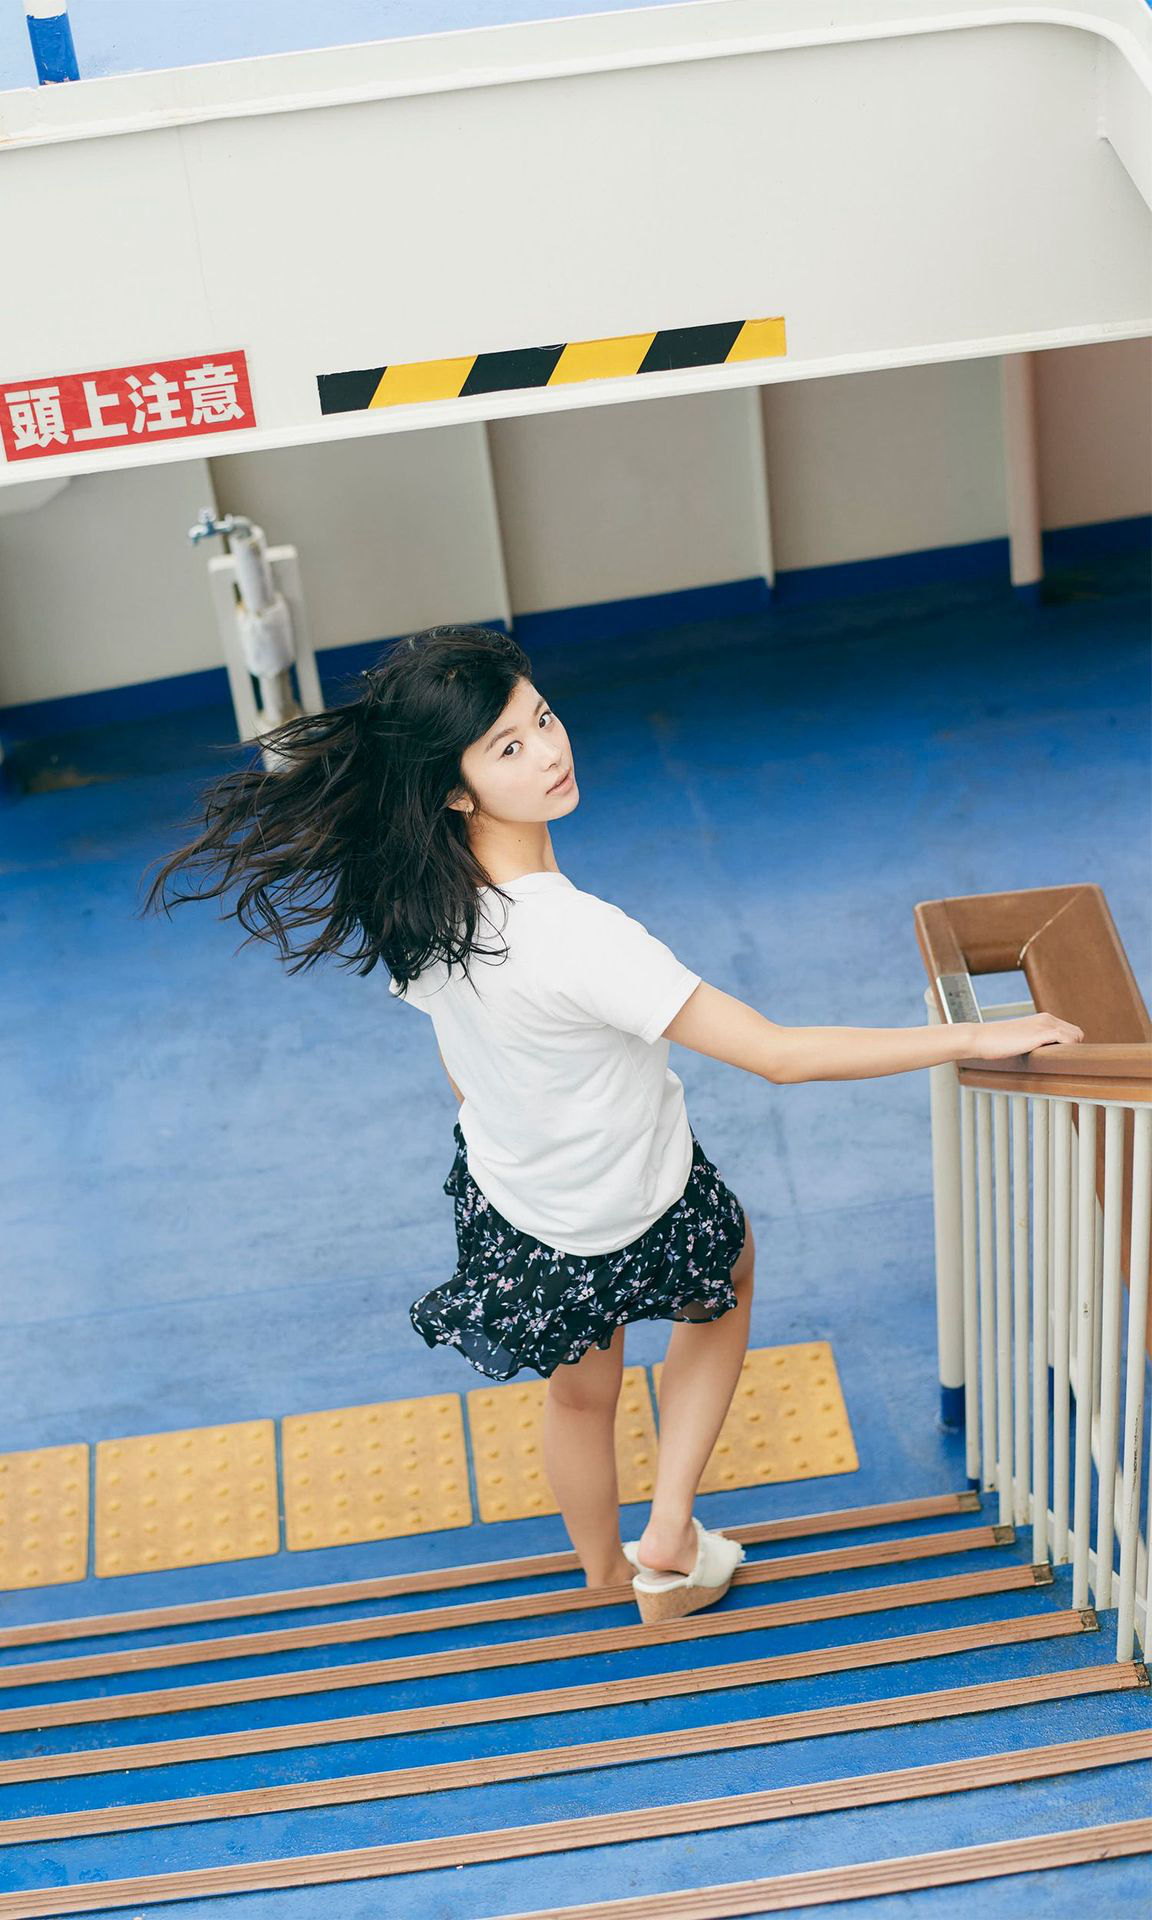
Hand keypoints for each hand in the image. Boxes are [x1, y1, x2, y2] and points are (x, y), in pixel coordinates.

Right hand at [964, 1011, 1084, 1059]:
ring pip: (1076, 1036)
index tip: (1060, 1059)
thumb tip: (1044, 1060)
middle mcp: (1047, 1018)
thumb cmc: (995, 1044)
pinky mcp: (1042, 1032)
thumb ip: (1033, 1044)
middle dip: (1072, 1048)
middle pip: (1077, 1034)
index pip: (1070, 1031)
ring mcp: (1046, 1024)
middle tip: (1058, 1062)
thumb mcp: (1019, 1041)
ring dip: (1071, 1051)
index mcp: (1043, 1019)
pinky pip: (1069, 1039)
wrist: (980, 1038)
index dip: (1068, 1046)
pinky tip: (1057, 1059)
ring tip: (1057, 1062)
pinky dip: (1069, 1050)